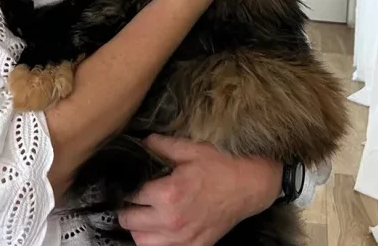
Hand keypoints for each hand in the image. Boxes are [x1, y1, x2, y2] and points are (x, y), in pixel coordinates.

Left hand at [118, 134, 280, 245]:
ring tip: (144, 215)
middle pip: (130, 221)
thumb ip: (161, 146)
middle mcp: (172, 220)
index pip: (130, 196)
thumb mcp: (191, 149)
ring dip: (139, 228)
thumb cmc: (222, 165)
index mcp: (168, 194)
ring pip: (142, 241)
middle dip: (128, 208)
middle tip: (134, 198)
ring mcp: (183, 238)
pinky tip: (160, 229)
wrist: (251, 185)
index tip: (128, 183)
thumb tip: (141, 142)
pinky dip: (156, 241)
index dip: (127, 188)